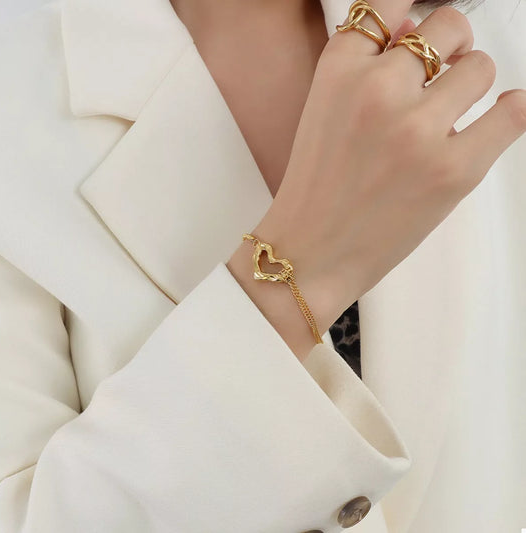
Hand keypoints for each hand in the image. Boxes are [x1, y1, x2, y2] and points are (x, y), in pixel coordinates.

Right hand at [252, 1, 525, 335]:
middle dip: (447, 49)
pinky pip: (512, 113)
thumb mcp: (323, 114)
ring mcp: (417, 130)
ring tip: (447, 120)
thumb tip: (416, 28)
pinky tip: (498, 116)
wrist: (311, 254)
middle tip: (439, 78)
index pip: (389, 5)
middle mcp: (377, 90)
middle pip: (447, 26)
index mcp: (337, 71)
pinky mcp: (453, 170)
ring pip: (479, 68)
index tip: (413, 40)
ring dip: (469, 88)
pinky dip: (510, 110)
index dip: (408, 21)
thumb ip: (365, 66)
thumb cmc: (315, 192)